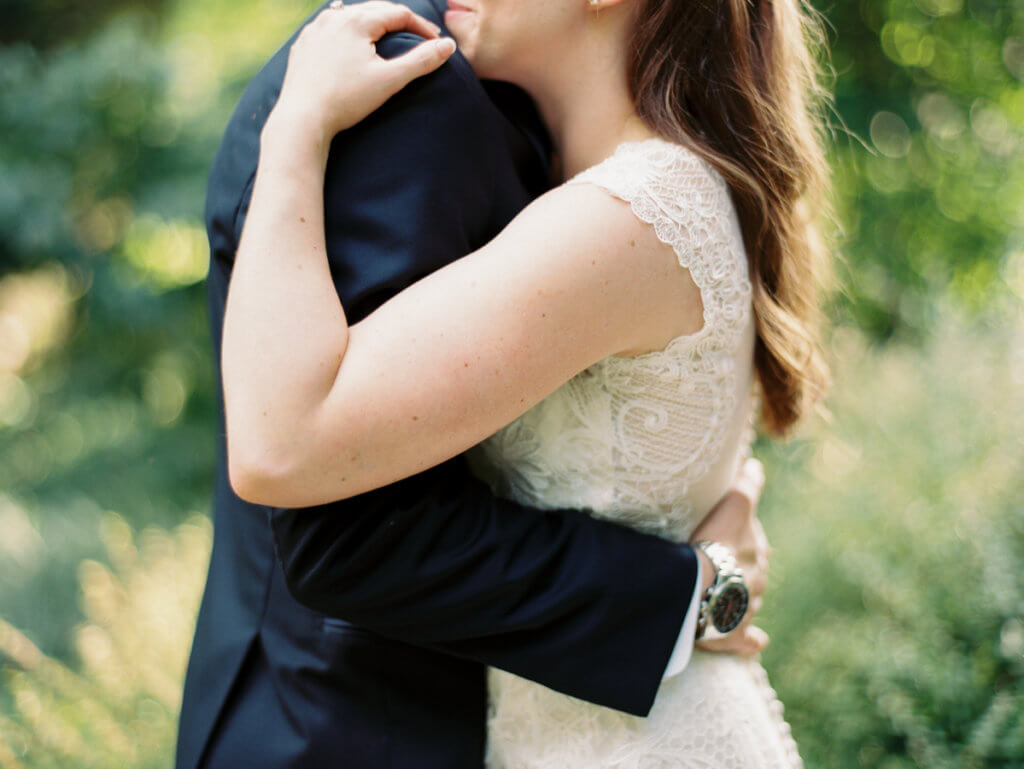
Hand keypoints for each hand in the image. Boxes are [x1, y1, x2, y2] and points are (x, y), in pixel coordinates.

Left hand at [273, 1, 456, 143]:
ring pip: (351, 16)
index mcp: (356, 21)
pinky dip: (348, 34)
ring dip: (373, 24)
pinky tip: (353, 46)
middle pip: (374, 10)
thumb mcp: (390, 81)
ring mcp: (314, 29)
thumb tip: (448, 45)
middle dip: (399, 22)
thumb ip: (421, 61)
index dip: (421, 26)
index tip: (436, 42)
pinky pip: (331, 30)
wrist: (302, 119)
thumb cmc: (346, 101)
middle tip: (418, 37)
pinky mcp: (303, 45)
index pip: (398, 13)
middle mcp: (333, 17)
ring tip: (388, 37)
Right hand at [690, 457, 770, 655]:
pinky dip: (752, 639)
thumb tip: (758, 464)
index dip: (739, 533)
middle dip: (740, 565)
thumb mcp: (733, 506)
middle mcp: (756, 580)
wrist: (695, 589)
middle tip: (718, 560)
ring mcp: (747, 609)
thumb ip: (747, 485)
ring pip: (749, 600)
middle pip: (752, 569)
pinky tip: (756, 640)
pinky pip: (750, 639)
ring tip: (720, 593)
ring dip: (739, 596)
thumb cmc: (710, 544)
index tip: (727, 531)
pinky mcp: (736, 636)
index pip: (752, 538)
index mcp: (756, 551)